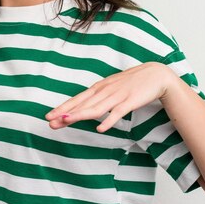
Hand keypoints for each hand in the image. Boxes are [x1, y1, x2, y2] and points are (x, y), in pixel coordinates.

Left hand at [45, 62, 176, 132]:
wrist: (155, 75)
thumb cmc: (131, 83)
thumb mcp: (111, 87)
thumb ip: (98, 97)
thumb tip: (83, 107)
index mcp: (99, 88)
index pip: (77, 99)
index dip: (63, 108)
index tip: (49, 116)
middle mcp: (105, 91)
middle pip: (83, 104)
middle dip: (66, 113)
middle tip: (50, 121)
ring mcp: (117, 96)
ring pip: (96, 108)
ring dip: (80, 114)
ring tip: (67, 121)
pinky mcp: (130, 101)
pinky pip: (118, 112)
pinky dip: (109, 120)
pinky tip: (100, 128)